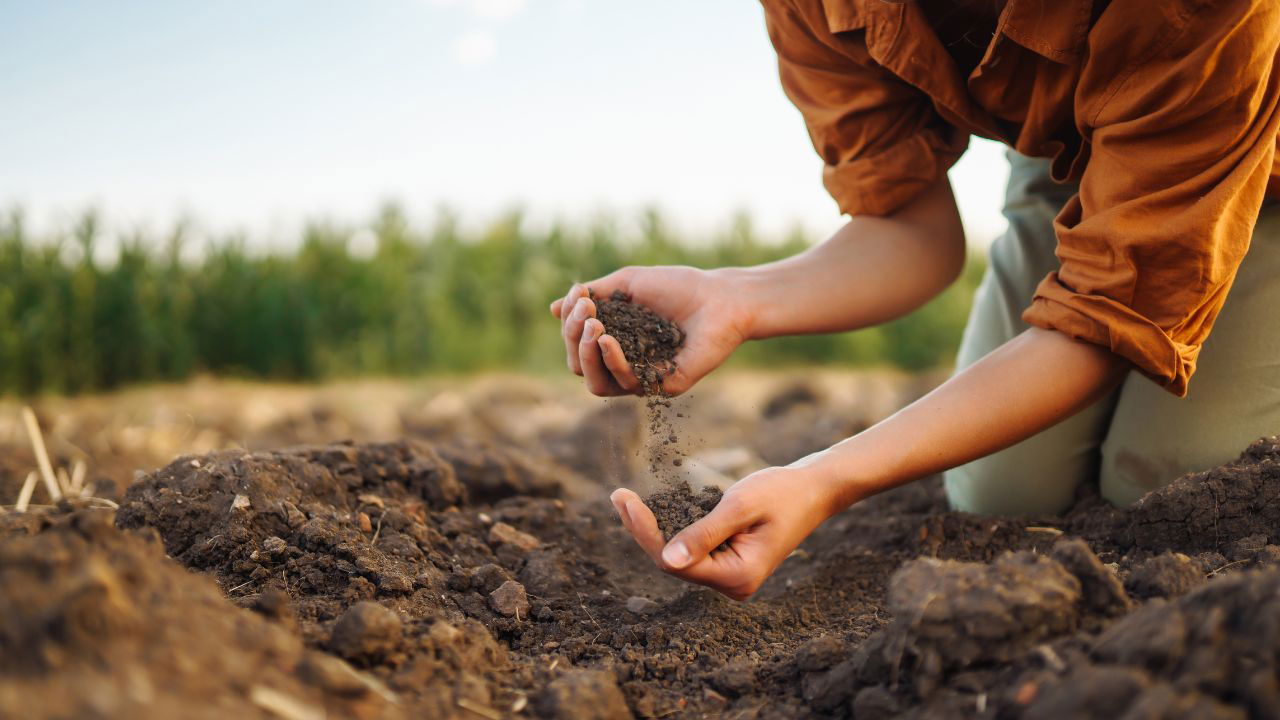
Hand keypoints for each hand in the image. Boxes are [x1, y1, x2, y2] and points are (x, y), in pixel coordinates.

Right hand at [550, 266, 752, 395]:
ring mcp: (642, 377)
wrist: (720, 298)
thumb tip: (553, 308)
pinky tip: (607, 339)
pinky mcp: (661, 386)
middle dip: (573, 338)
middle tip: (586, 312)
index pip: (577, 344)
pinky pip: (625, 384)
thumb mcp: (627, 283)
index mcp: (614, 340)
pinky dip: (612, 361)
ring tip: (593, 326)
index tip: (580, 295)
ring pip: (596, 384)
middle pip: (579, 366)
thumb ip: (592, 296)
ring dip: (585, 355)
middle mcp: (625, 363)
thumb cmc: (678, 287)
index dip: (569, 323)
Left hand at [609, 465, 840, 599]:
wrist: (813, 490)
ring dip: (653, 527)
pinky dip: (671, 526)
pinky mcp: (726, 561)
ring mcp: (729, 575)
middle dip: (643, 529)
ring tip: (625, 499)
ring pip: (678, 555)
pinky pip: (691, 548)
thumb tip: (667, 559)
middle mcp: (731, 584)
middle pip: (672, 562)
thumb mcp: (740, 507)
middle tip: (618, 496)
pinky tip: (651, 508)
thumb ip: (704, 533)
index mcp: (737, 577)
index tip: (624, 500)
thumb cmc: (782, 493)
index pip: (675, 562)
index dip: (645, 533)